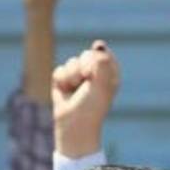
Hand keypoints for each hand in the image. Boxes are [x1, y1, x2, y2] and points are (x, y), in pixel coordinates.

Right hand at [52, 40, 119, 156]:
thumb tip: (98, 44)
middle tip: (85, 84)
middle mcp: (95, 72)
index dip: (96, 62)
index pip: (102, 53)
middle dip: (82, 69)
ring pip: (71, 62)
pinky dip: (61, 81)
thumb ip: (102, 62)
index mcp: (109, 72)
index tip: (94, 76)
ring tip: (74, 91)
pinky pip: (59, 69)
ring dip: (71, 77)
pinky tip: (65, 91)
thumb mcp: (102, 84)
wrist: (73, 125)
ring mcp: (79, 76)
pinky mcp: (63, 80)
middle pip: (86, 55)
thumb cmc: (91, 107)